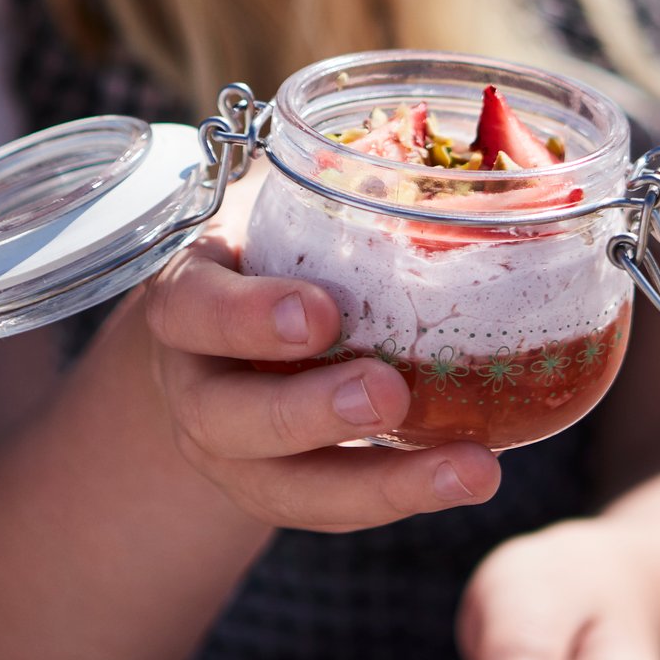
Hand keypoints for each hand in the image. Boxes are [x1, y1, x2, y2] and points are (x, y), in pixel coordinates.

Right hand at [140, 178, 500, 530]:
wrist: (219, 346)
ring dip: (380, 484)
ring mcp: (233, 454)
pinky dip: (402, 495)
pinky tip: (471, 474)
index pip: (194, 311)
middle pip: (225, 419)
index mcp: (188, 302)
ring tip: (470, 469)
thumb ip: (331, 192)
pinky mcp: (280, 492)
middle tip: (387, 394)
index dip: (249, 318)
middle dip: (308, 412)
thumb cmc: (268, 261)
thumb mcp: (276, 217)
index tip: (319, 314)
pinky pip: (334, 508)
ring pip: (286, 489)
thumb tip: (456, 150)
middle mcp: (196, 386)